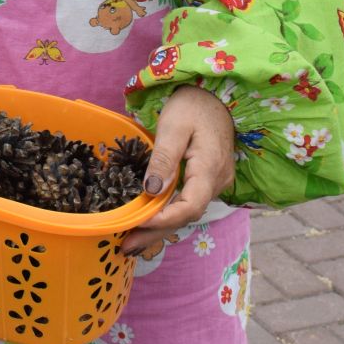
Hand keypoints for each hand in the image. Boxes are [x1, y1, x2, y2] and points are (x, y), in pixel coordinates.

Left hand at [122, 84, 236, 256]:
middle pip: (186, 215)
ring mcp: (214, 183)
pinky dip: (167, 214)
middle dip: (156, 233)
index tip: (137, 224)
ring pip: (187, 211)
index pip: (189, 206)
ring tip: (132, 241)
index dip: (164, 219)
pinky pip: (187, 202)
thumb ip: (164, 158)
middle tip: (127, 247)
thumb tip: (152, 191)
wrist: (215, 96)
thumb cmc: (193, 106)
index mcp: (210, 169)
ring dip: (161, 227)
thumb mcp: (174, 126)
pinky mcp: (207, 180)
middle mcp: (217, 182)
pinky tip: (148, 221)